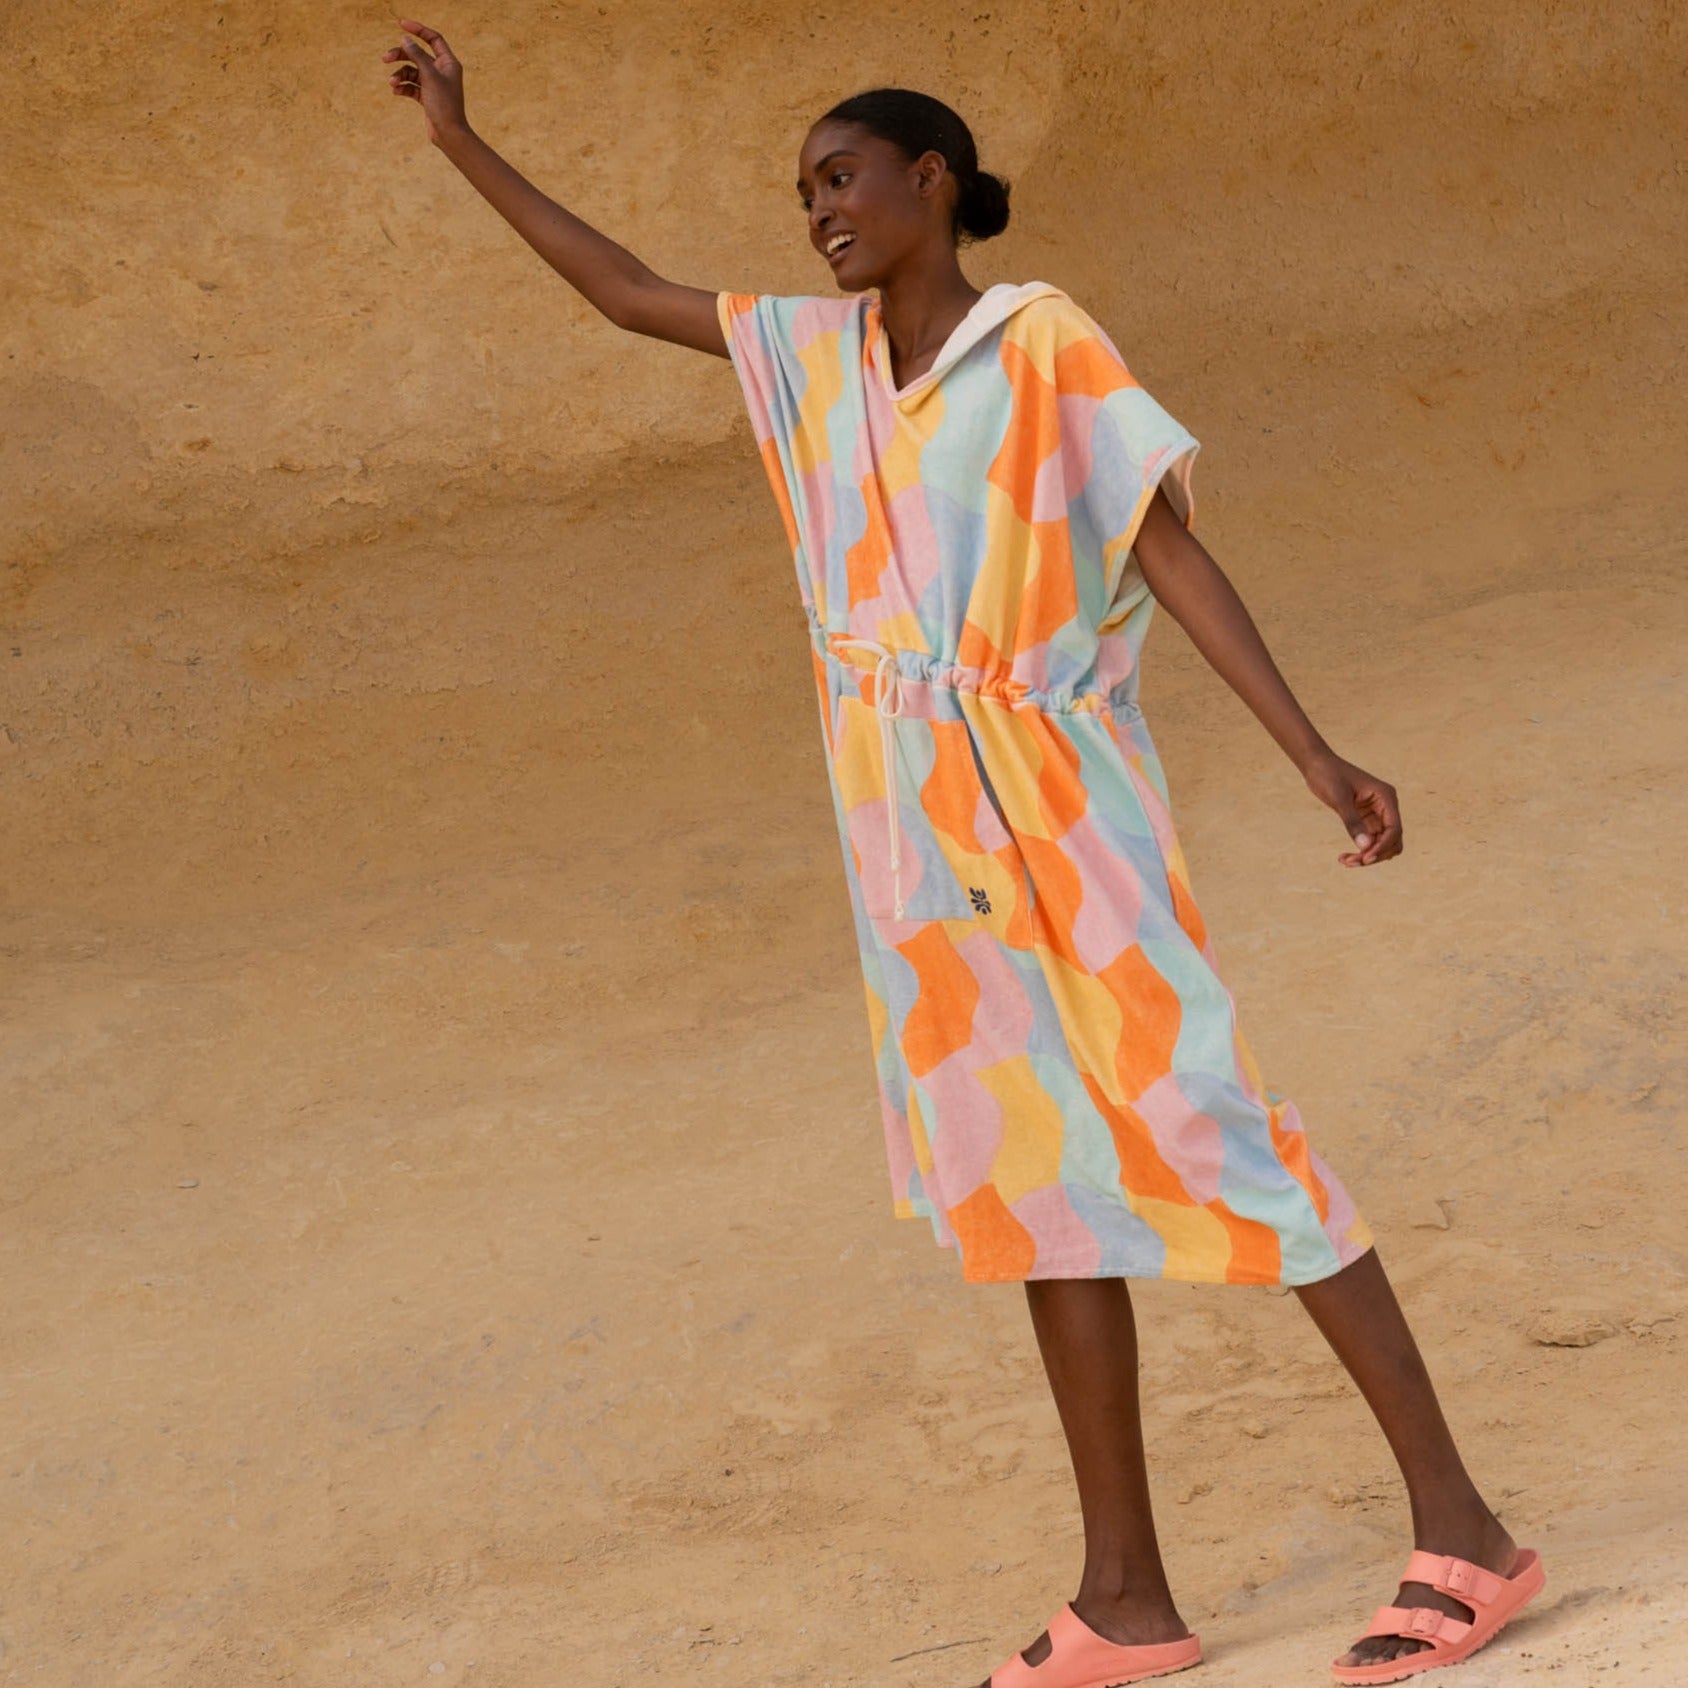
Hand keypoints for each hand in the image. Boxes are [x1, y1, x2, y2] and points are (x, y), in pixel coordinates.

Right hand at [383, 18, 468, 145]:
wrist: (449, 135)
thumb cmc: (444, 105)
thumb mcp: (429, 76)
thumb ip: (417, 55)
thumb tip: (405, 39)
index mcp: (448, 63)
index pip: (433, 39)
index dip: (418, 30)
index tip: (402, 25)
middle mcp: (442, 72)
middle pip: (418, 55)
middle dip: (401, 55)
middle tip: (385, 58)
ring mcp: (434, 84)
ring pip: (412, 71)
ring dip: (399, 75)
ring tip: (392, 83)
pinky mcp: (427, 97)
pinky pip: (411, 86)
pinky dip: (403, 87)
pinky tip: (396, 92)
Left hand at [1300, 749, 1401, 866]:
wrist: (1317, 765)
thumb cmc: (1328, 776)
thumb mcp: (1339, 799)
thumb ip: (1352, 822)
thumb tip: (1365, 847)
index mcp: (1386, 797)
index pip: (1394, 829)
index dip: (1383, 846)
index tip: (1365, 858)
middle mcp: (1386, 806)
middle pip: (1392, 840)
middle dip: (1376, 854)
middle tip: (1351, 862)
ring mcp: (1377, 814)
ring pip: (1381, 844)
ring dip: (1367, 856)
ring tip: (1345, 861)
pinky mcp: (1365, 819)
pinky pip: (1369, 841)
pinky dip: (1360, 851)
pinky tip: (1343, 857)